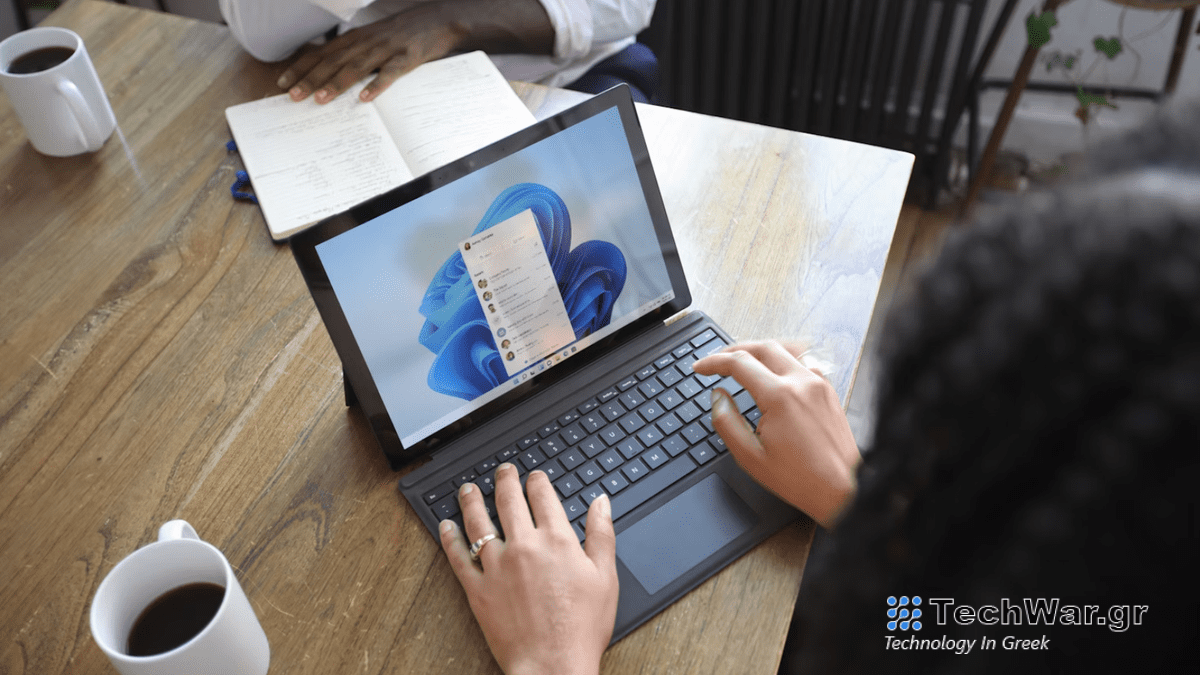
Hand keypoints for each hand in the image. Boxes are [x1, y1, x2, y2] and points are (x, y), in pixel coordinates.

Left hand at [277, 0, 553, 103]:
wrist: (438, 20)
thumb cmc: (404, 34)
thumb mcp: (375, 39)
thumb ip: (356, 53)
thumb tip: (332, 72)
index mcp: (357, 38)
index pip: (323, 53)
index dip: (303, 67)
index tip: (284, 82)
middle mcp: (367, 41)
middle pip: (333, 61)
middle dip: (311, 79)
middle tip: (292, 96)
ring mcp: (387, 49)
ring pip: (356, 67)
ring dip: (336, 83)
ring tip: (320, 99)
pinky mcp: (407, 58)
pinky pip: (390, 73)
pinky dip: (377, 86)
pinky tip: (365, 99)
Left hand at [440, 464, 618, 674]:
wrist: (553, 665)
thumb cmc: (582, 627)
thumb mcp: (605, 577)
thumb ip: (601, 534)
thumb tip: (600, 502)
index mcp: (556, 540)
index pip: (542, 496)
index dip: (537, 481)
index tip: (534, 476)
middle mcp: (524, 546)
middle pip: (508, 500)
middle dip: (505, 480)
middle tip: (502, 471)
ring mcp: (496, 567)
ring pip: (478, 522)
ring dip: (472, 500)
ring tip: (468, 488)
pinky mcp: (477, 589)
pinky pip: (457, 557)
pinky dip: (449, 538)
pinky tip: (446, 525)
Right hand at [693, 341, 859, 527]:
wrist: (843, 489)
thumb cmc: (801, 479)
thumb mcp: (751, 457)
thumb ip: (727, 422)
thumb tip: (718, 397)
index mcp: (780, 397)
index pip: (739, 363)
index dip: (714, 362)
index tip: (701, 368)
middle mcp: (802, 382)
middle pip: (762, 347)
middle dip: (734, 349)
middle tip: (717, 361)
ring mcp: (819, 384)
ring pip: (785, 350)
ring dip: (760, 351)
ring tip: (743, 360)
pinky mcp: (828, 391)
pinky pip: (803, 362)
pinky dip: (783, 359)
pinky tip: (775, 371)